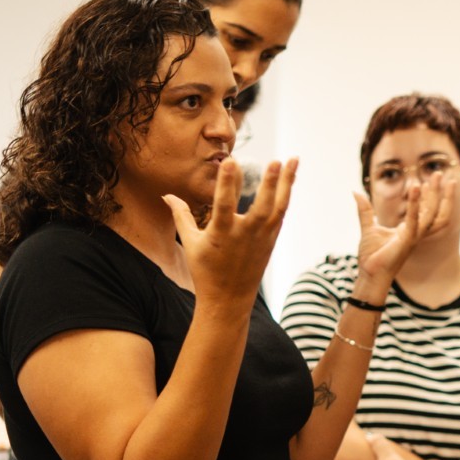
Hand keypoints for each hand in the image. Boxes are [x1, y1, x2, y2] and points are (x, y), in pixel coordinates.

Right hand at [168, 157, 295, 305]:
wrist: (228, 300)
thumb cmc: (205, 271)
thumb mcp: (190, 244)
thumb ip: (181, 216)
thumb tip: (166, 195)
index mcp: (221, 235)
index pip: (224, 204)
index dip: (227, 183)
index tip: (230, 161)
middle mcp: (245, 235)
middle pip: (262, 207)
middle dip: (270, 184)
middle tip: (277, 161)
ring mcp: (262, 238)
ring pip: (278, 208)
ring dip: (287, 184)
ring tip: (293, 159)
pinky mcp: (271, 240)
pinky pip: (280, 213)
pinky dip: (285, 195)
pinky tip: (290, 178)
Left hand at [355, 173, 452, 287]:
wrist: (369, 274)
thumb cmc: (371, 256)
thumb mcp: (368, 227)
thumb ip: (365, 210)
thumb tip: (355, 192)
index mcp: (410, 230)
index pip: (425, 210)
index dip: (428, 195)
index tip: (427, 180)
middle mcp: (416, 233)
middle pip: (433, 209)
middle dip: (438, 191)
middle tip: (438, 173)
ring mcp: (413, 237)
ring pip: (431, 213)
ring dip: (434, 195)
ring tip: (435, 177)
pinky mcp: (407, 241)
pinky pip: (414, 220)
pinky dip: (415, 204)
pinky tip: (415, 188)